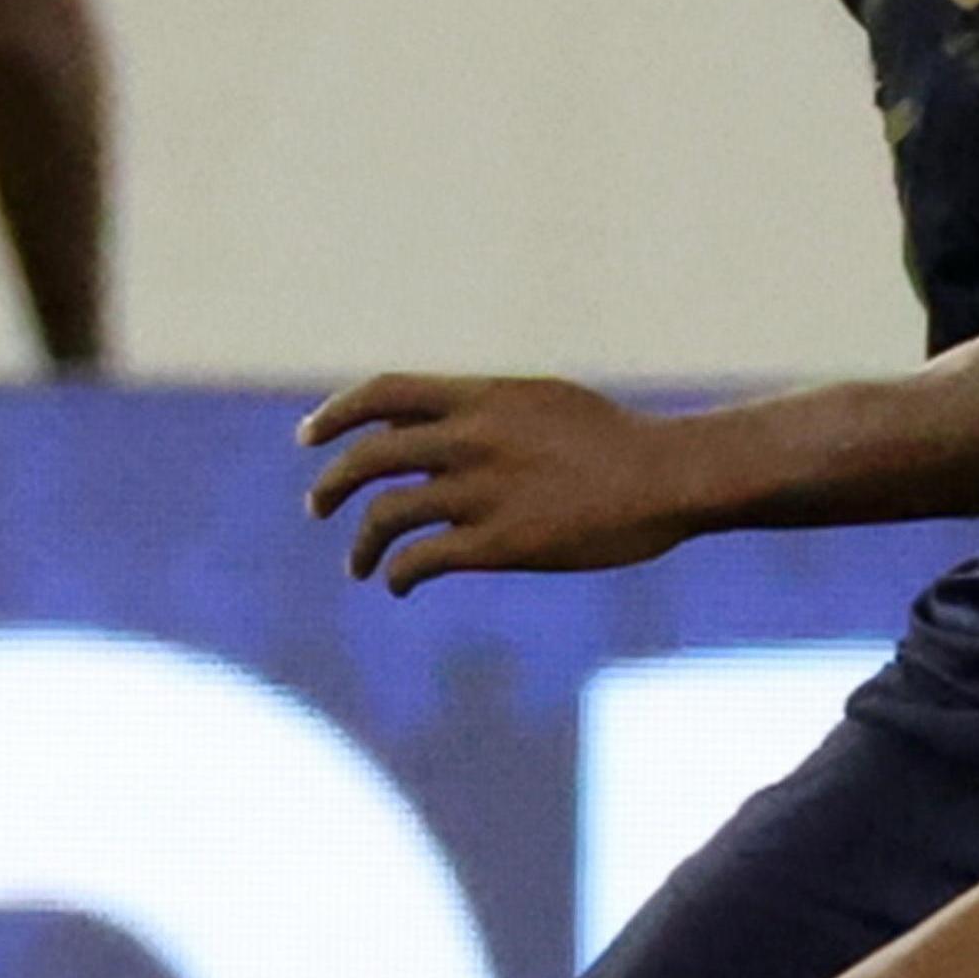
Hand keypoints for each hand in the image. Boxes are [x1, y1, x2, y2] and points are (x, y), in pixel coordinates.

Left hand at [299, 373, 704, 593]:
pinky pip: (423, 560)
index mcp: (481, 397)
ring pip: (387, 515)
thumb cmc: (613, 441)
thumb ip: (481, 411)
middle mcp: (472, 439)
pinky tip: (398, 584)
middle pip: (369, 459)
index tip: (308, 437)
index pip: (382, 393)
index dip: (336, 414)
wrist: (670, 475)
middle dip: (332, 485)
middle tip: (317, 507)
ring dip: (362, 545)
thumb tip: (423, 425)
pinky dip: (398, 574)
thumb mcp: (539, 402)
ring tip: (360, 566)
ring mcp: (485, 492)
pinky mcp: (502, 544)